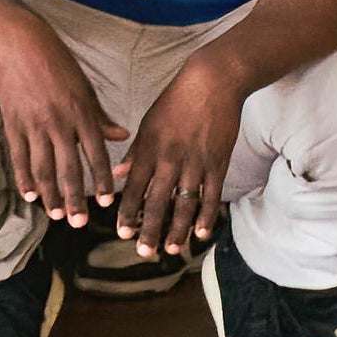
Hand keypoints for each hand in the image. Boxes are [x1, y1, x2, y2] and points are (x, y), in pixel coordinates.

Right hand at [0, 18, 124, 228]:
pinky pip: (19, 156)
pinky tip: (30, 194)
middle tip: (79, 222)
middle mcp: (59, 123)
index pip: (96, 155)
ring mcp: (34, 124)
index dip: (102, 181)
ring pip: (43, 167)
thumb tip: (121, 136)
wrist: (21, 43)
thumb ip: (100, 116)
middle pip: (69, 168)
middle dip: (75, 198)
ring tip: (55, 214)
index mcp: (81, 114)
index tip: (106, 203)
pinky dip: (24, 177)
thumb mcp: (85, 88)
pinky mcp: (13, 122)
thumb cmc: (59, 64)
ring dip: (50, 194)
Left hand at [111, 55, 240, 260]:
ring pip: (183, 203)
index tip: (121, 232)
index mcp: (149, 148)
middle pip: (157, 201)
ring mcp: (195, 163)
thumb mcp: (147, 123)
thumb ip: (135, 152)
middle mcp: (169, 159)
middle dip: (149, 229)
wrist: (211, 84)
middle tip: (144, 252)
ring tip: (171, 250)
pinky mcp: (217, 163)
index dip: (128, 211)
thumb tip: (119, 176)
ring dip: (177, 229)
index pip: (134, 187)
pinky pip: (210, 195)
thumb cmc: (175, 102)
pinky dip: (206, 216)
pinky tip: (200, 233)